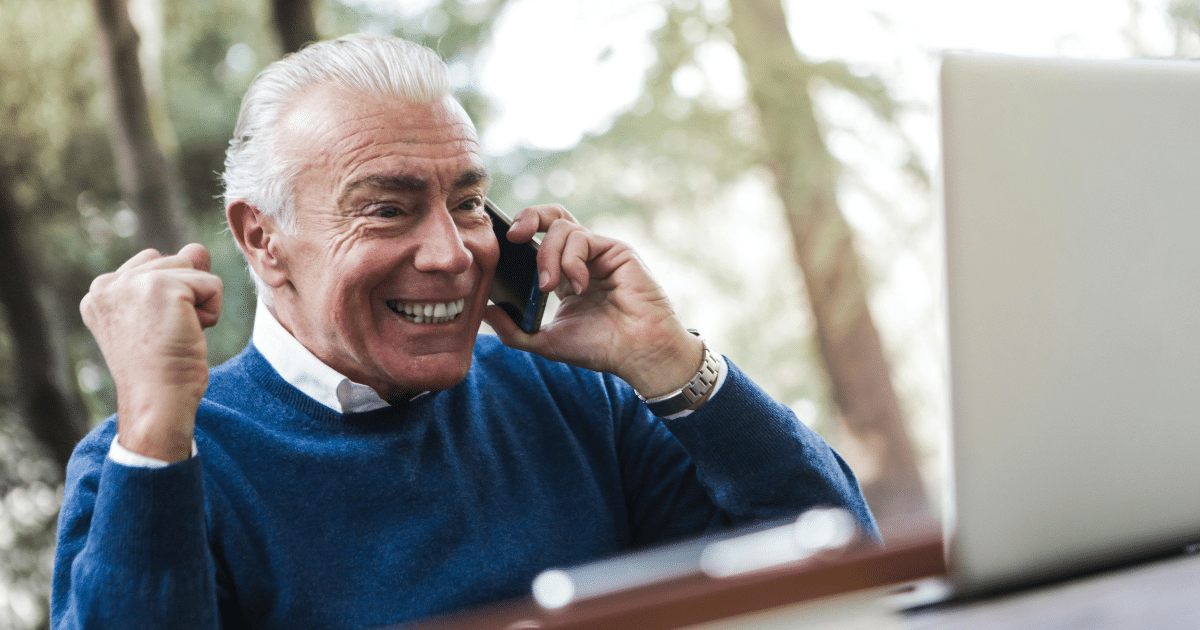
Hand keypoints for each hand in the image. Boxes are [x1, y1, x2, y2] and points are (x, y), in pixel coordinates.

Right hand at [80, 244, 222, 462]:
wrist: (157, 402)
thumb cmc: (160, 370)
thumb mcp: (160, 318)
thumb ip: (172, 278)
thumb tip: (196, 248)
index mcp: (99, 292)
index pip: (152, 265)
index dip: (169, 299)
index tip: (153, 335)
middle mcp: (108, 283)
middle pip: (174, 261)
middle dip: (185, 298)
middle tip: (167, 336)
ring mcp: (133, 283)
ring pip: (194, 269)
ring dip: (199, 304)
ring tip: (177, 334)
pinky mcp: (162, 287)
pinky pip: (212, 284)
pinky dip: (212, 312)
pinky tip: (190, 335)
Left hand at [482, 205, 702, 397]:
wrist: (637, 352)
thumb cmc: (599, 347)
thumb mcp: (546, 342)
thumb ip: (514, 331)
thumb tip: (485, 313)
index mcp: (564, 274)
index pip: (539, 240)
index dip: (520, 234)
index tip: (500, 248)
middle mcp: (581, 258)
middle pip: (552, 217)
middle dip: (528, 217)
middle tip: (513, 237)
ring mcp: (598, 252)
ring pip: (562, 228)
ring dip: (548, 256)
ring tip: (551, 288)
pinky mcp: (615, 250)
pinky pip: (582, 238)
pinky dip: (571, 261)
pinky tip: (578, 286)